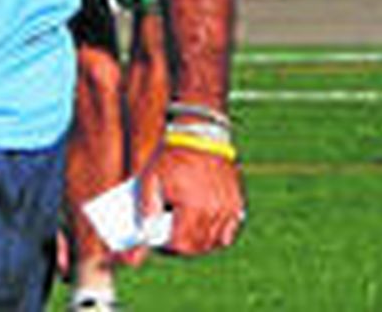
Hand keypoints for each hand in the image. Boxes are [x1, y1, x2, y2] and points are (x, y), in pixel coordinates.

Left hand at [123, 142, 244, 265]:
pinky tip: (203, 228)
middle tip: (168, 239)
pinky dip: (217, 235)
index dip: (167, 247)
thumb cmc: (171, 156)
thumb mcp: (150, 177)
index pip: (181, 244)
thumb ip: (146, 207)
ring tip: (184, 233)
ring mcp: (229, 208)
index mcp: (193, 206)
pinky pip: (229, 232)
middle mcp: (215, 210)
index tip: (157, 240)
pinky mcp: (237, 204)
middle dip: (182, 247)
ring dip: (199, 243)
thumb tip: (144, 232)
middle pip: (198, 246)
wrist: (200, 135)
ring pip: (215, 242)